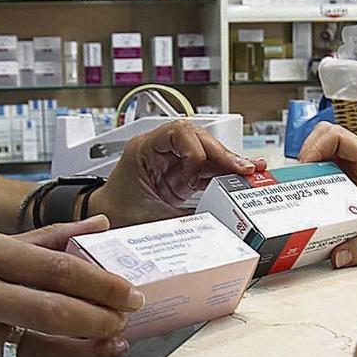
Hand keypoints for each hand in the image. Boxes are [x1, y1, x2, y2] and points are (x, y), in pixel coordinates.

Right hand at [0, 215, 144, 356]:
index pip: (54, 266)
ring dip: (84, 347)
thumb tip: (98, 223)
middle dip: (98, 317)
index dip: (98, 282)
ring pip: (39, 345)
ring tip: (114, 341)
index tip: (128, 291)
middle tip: (126, 316)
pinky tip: (80, 355)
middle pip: (51, 308)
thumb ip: (47, 236)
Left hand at [91, 120, 265, 226]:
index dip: (195, 150)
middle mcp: (160, 150)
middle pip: (198, 139)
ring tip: (253, 172)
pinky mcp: (181, 175)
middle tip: (245, 168)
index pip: (177, 133)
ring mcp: (172, 161)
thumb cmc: (114, 211)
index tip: (200, 173)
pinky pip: (207, 169)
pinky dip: (225, 175)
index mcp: (144, 149)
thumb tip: (212, 224)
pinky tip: (243, 178)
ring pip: (207, 153)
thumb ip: (179, 219)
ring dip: (229, 163)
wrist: (103, 218)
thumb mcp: (146, 217)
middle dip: (223, 154)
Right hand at [299, 122, 356, 267]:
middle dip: (305, 155)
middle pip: (323, 138)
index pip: (335, 136)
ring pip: (322, 151)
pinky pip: (327, 168)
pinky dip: (315, 178)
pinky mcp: (353, 178)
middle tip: (299, 181)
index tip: (305, 169)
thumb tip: (338, 256)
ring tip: (301, 190)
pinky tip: (313, 198)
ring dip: (307, 167)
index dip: (314, 146)